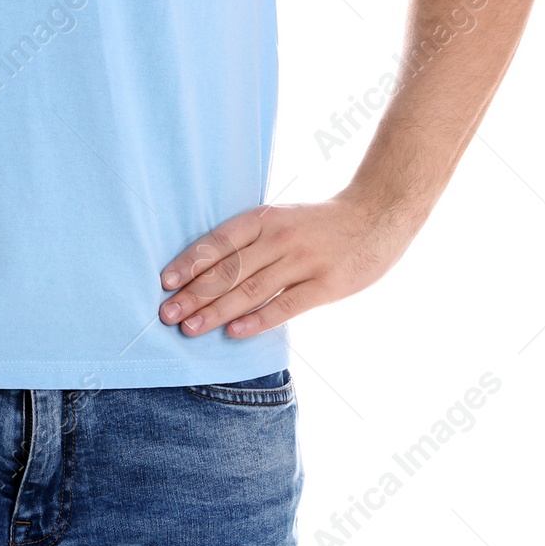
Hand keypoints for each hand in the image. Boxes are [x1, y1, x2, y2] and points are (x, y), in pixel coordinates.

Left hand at [158, 194, 414, 338]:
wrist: (379, 214)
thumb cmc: (321, 223)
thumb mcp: (282, 219)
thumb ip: (251, 242)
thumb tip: (209, 273)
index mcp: (264, 219)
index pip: (218, 242)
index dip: (190, 263)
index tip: (165, 283)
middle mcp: (279, 238)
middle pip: (228, 269)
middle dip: (194, 294)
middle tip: (167, 314)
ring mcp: (303, 261)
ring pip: (251, 289)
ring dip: (217, 311)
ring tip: (190, 328)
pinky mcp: (326, 284)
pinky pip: (285, 305)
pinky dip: (258, 319)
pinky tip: (235, 332)